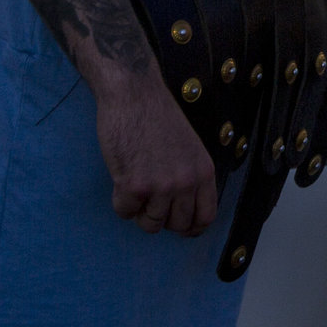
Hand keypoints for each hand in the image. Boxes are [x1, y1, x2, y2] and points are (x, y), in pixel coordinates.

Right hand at [97, 70, 218, 235]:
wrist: (135, 96)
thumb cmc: (158, 118)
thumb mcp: (190, 148)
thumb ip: (190, 176)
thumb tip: (185, 209)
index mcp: (203, 171)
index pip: (206, 216)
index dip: (192, 228)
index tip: (181, 229)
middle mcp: (186, 182)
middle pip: (177, 225)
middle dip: (162, 220)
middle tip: (150, 202)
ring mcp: (160, 186)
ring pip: (150, 224)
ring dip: (139, 211)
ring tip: (136, 185)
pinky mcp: (133, 185)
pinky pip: (124, 213)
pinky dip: (121, 202)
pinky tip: (122, 178)